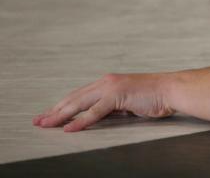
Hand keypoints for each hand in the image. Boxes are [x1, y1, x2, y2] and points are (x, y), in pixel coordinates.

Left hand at [33, 73, 174, 131]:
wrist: (172, 89)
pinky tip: (68, 128)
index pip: (79, 95)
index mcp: (108, 82)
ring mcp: (111, 87)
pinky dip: (80, 121)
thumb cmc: (155, 96)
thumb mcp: (128, 101)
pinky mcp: (117, 95)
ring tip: (45, 124)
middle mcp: (106, 82)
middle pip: (73, 98)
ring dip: (60, 115)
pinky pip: (94, 112)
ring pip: (79, 103)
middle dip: (54, 110)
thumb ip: (113, 107)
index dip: (62, 105)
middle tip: (38, 121)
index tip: (48, 115)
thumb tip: (100, 117)